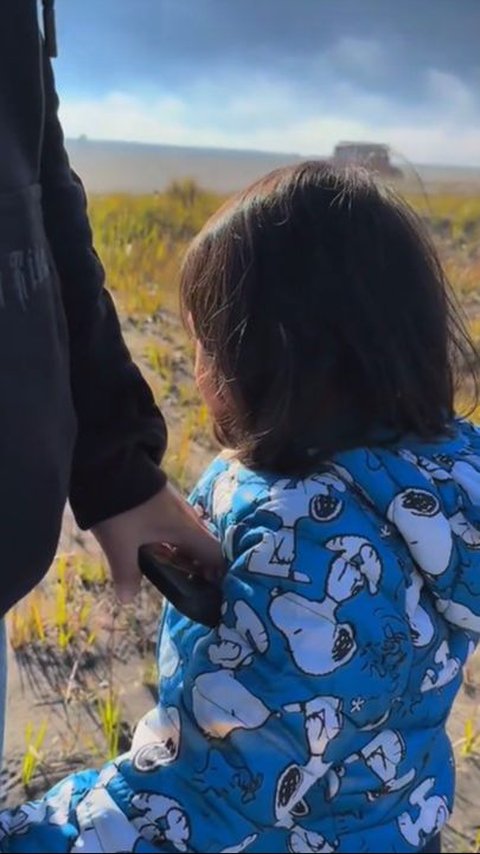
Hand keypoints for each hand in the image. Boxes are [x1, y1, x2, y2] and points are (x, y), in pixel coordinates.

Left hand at [92, 483, 223, 602]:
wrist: (110, 463)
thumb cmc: (122, 508)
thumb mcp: (121, 545)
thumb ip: (127, 574)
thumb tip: (127, 600)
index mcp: (186, 530)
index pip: (215, 554)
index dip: (217, 573)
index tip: (208, 589)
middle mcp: (187, 517)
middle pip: (202, 546)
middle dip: (197, 566)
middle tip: (186, 583)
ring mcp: (174, 505)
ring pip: (186, 534)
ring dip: (180, 552)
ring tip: (166, 567)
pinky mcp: (161, 499)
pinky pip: (173, 525)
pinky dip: (169, 539)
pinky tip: (151, 546)